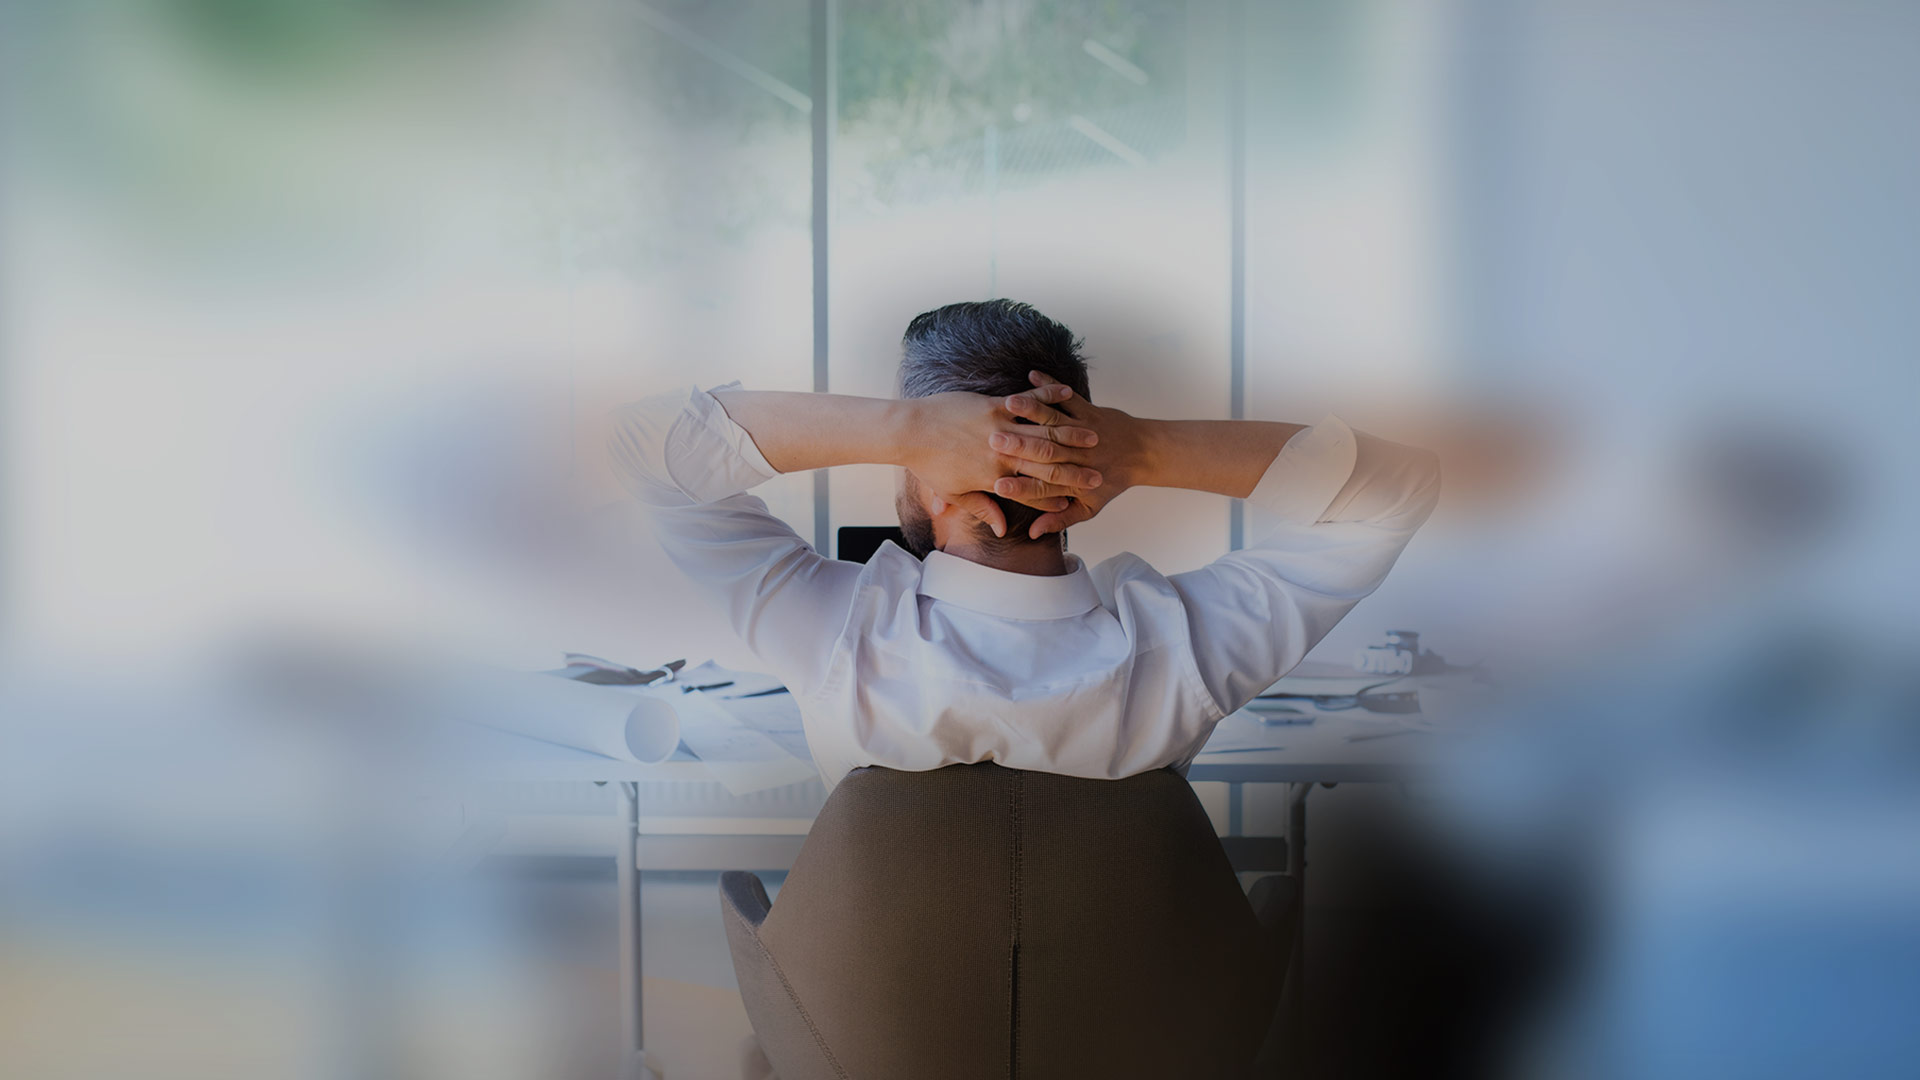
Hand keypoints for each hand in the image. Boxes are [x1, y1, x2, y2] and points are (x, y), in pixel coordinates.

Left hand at [901, 383, 1102, 535]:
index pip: (1035, 491)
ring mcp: (1000, 427)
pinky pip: (1028, 401)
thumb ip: (982, 508)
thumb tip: (1001, 527)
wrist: (910, 431)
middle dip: (1076, 469)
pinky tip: (1067, 393)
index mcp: (995, 477)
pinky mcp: (994, 405)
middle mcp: (1003, 454)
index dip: (1060, 497)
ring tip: (1093, 436)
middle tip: (1099, 472)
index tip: (1080, 500)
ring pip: (1044, 432)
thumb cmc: (929, 463)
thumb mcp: (954, 492)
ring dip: (1072, 434)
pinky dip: (1049, 396)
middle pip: (1048, 464)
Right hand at [989, 371, 1145, 536]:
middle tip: (992, 441)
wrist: (1144, 454)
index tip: (999, 486)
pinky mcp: (1089, 411)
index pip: (1043, 488)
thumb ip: (1060, 520)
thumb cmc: (1112, 481)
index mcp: (1075, 481)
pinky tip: (1032, 376)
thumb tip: (1034, 533)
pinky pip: (1067, 397)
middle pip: (1044, 452)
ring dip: (1031, 411)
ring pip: (1054, 421)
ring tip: (1008, 404)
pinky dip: (1050, 386)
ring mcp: (1083, 431)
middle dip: (1018, 445)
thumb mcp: (1089, 507)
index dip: (1021, 489)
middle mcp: (1078, 456)